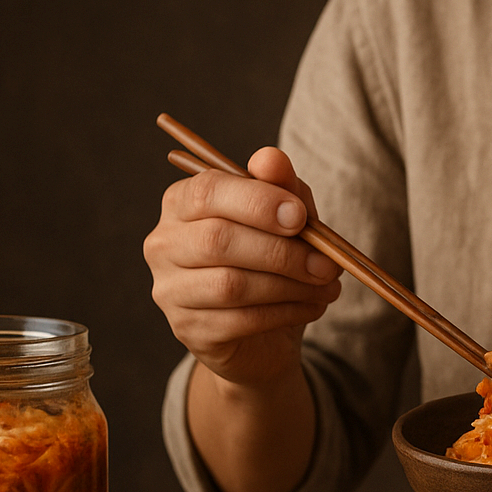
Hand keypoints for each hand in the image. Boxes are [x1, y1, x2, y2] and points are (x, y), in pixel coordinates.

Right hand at [143, 146, 343, 386]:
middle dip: (283, 252)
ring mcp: (170, 290)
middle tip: (327, 263)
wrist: (262, 332)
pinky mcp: (187, 329)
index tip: (301, 217)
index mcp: (181, 202)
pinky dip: (285, 313)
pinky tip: (312, 306)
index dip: (257, 202)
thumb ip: (281, 186)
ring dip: (290, 286)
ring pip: (231, 285)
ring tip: (326, 286)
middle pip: (218, 240)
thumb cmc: (270, 262)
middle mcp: (164, 244)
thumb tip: (271, 158)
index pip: (208, 191)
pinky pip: (240, 321)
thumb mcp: (285, 218)